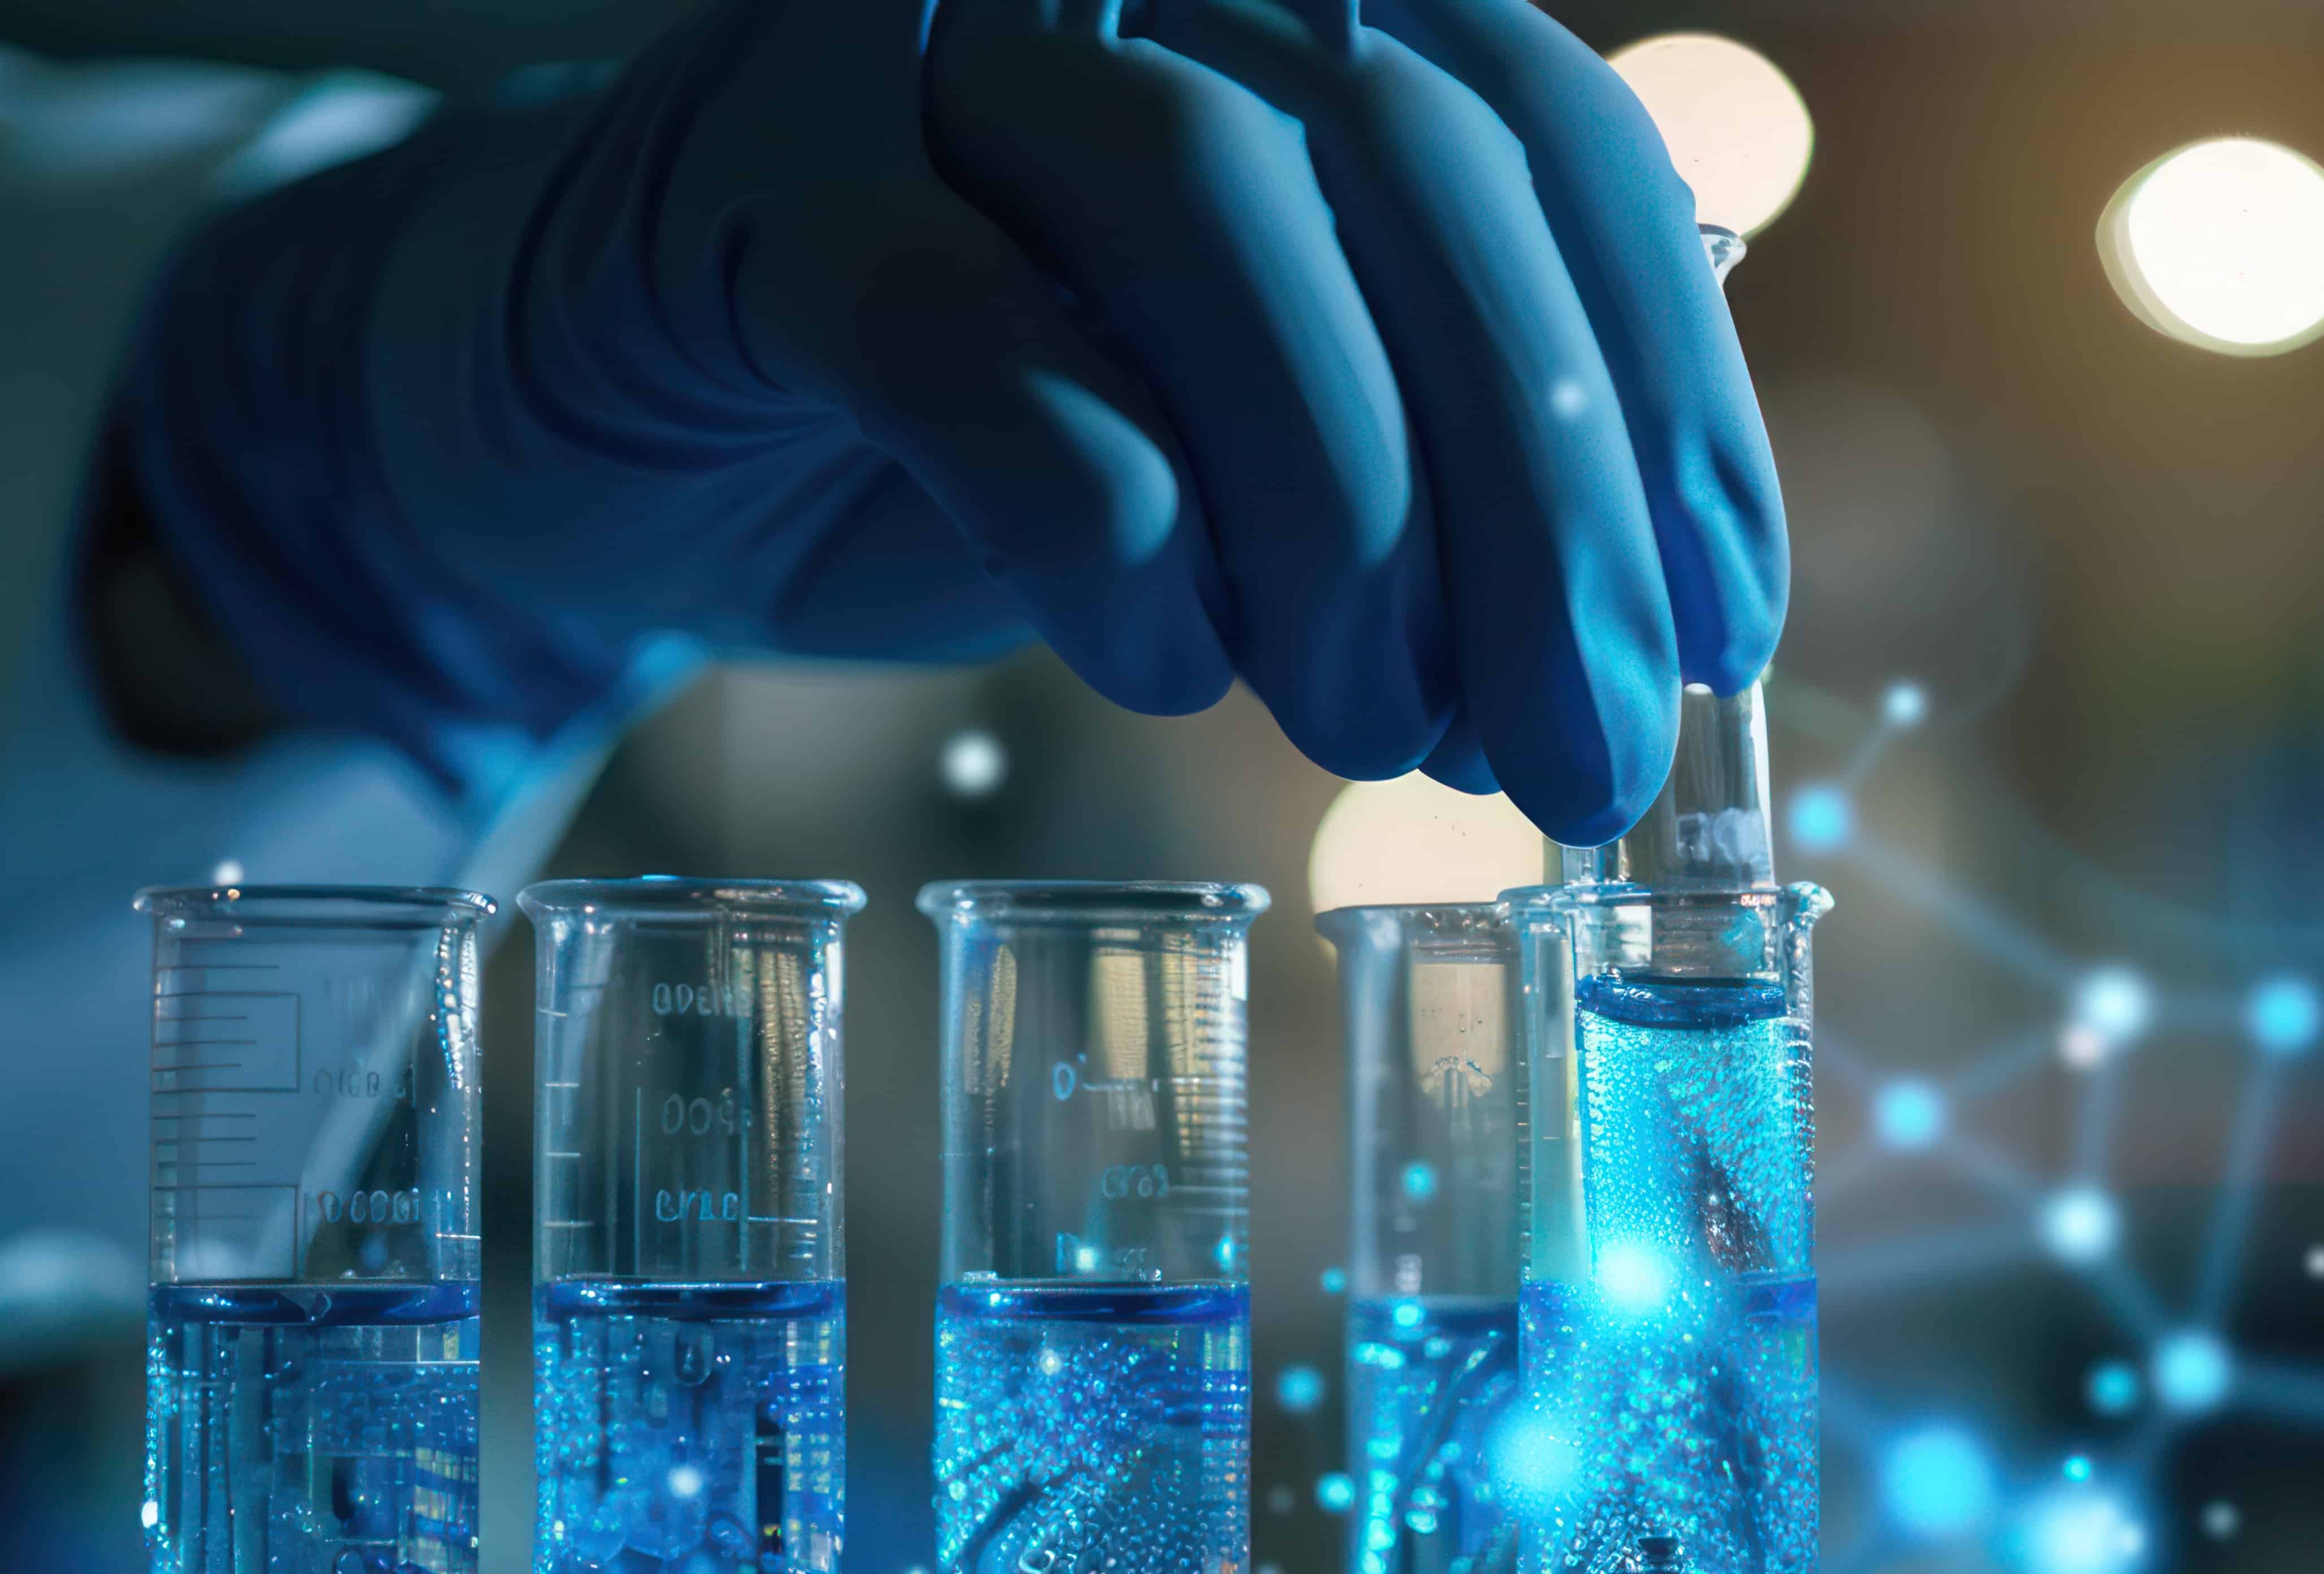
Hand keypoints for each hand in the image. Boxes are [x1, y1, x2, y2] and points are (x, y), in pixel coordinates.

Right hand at [117, 0, 1785, 843]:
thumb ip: (1445, 454)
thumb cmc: (981, 405)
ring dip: (1344, 521)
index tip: (1716, 632)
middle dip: (1542, 508)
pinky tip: (1157, 661)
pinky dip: (1107, 527)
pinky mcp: (762, 193)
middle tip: (1581, 753)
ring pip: (1215, 224)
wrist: (607, 395)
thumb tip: (1637, 651)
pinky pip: (977, 342)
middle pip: (1420, 186)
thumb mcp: (1255, 415)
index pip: (1560, 150)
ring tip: (1371, 728)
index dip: (1668, 398)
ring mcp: (934, 46)